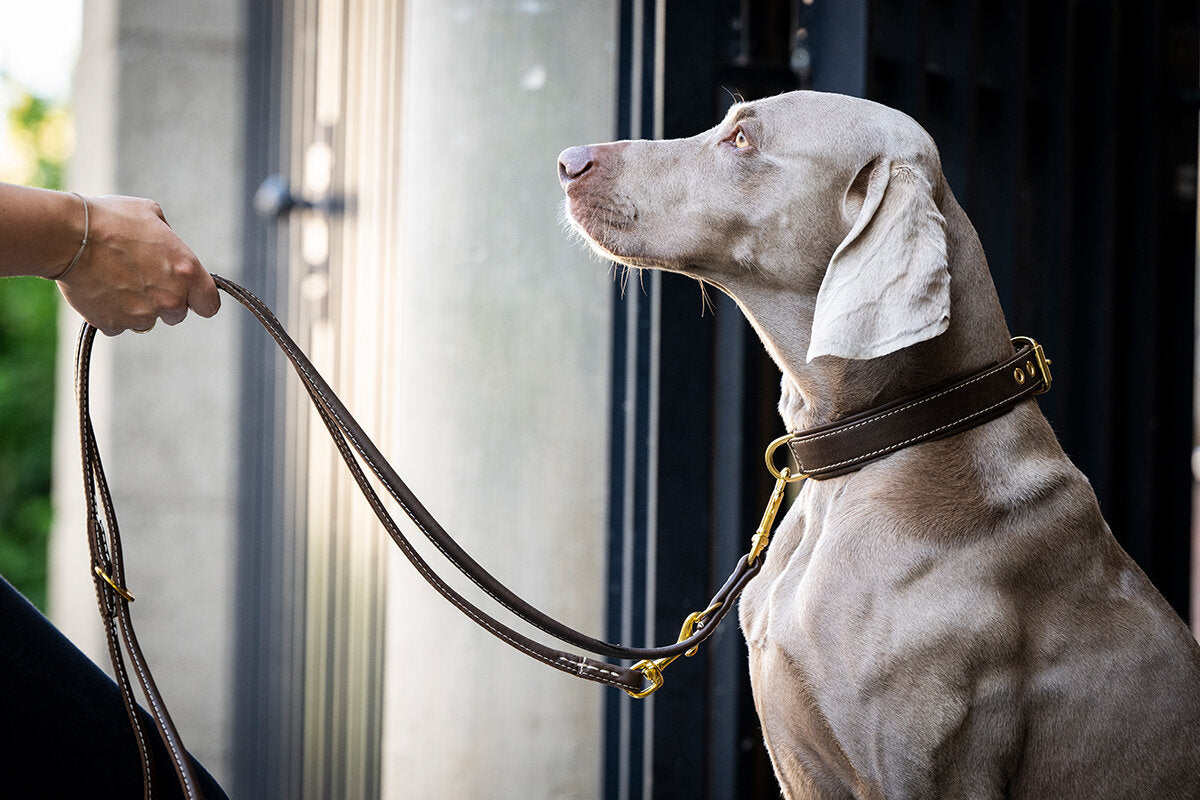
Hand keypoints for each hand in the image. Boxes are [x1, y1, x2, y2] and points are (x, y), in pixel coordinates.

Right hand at [55, 195, 220, 335]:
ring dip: (136, 307)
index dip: (199, 300)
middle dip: (164, 301)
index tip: (189, 295)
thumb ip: (170, 240)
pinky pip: (118, 325)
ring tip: (115, 279)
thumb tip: (170, 250)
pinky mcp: (114, 324)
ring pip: (147, 320)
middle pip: (177, 314)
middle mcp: (170, 299)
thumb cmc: (111, 219)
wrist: (67, 235)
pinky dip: (110, 313)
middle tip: (141, 278)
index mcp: (187, 272)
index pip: (209, 305)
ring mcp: (142, 315)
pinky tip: (98, 289)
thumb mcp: (152, 215)